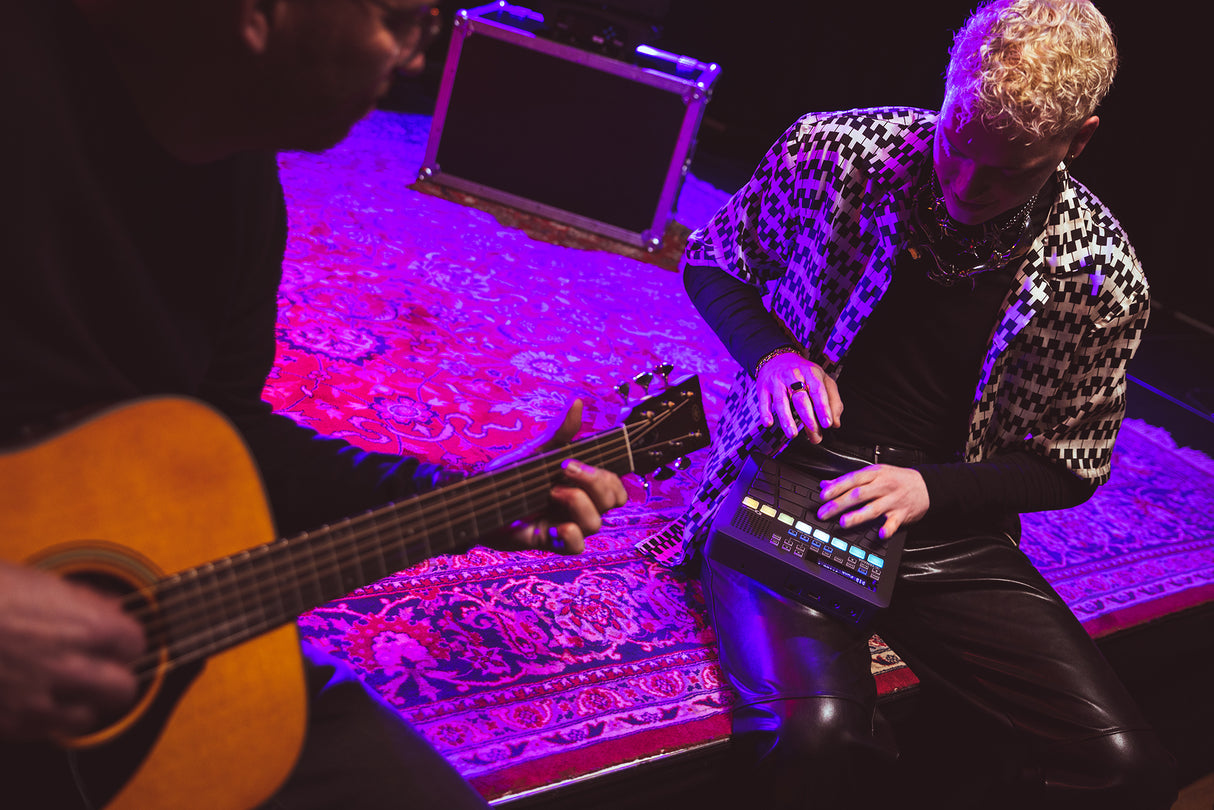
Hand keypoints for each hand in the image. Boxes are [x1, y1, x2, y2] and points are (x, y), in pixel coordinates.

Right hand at [0, 561, 145, 741]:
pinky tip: (36, 704)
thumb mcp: (33, 581)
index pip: (134, 641)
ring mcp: (36, 698)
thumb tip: (105, 608)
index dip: (124, 638)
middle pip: (122, 688)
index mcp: (83, 623)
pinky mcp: (7, 723)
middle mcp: (67, 665)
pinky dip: (46, 722)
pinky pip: (46, 734)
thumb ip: (76, 601)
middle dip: (115, 677)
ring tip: (70, 691)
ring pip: (88, 718)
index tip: (115, 637)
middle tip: (101, 669)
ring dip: (83, 705)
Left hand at [485, 399, 627, 554]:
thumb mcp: (538, 451)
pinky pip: (577, 547)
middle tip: (563, 471)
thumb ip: (562, 431)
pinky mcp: (552, 541)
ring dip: (577, 502)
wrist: (480, 497)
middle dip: (594, 482)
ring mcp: (568, 524)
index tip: (572, 462)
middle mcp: (580, 506)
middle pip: (614, 501)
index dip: (606, 476)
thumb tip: (578, 403)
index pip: (616, 487)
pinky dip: (570, 535)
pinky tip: (554, 526)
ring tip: (551, 492)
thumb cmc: (511, 475)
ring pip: (596, 522)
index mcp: (583, 486)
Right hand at [756, 352, 842, 441]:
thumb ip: (833, 401)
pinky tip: (768, 423)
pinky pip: (763, 401)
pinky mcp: (763, 387)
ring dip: (786, 419)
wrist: (777, 357)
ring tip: (792, 434)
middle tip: (815, 435)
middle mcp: (793, 375)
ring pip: (781, 401)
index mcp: (810, 372)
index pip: (818, 391)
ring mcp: (776, 381)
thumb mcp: (822, 380)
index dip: (823, 408)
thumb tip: (835, 423)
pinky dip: (765, 413)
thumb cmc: (803, 373)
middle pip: (800, 398)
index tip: (828, 424)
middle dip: (808, 418)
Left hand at [817, 465, 929, 538]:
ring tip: (843, 522)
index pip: (852, 480)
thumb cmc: (897, 479)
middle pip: (858, 495)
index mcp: (875, 474)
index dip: (837, 487)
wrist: (926, 485)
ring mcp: (893, 501)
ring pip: (873, 508)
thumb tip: (826, 484)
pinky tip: (880, 534)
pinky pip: (894, 522)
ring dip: (857, 516)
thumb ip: (850, 480)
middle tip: (824, 513)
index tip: (823, 496)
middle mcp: (883, 487)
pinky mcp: (902, 514)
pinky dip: (887, 529)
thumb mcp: (874, 473)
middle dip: (839, 504)